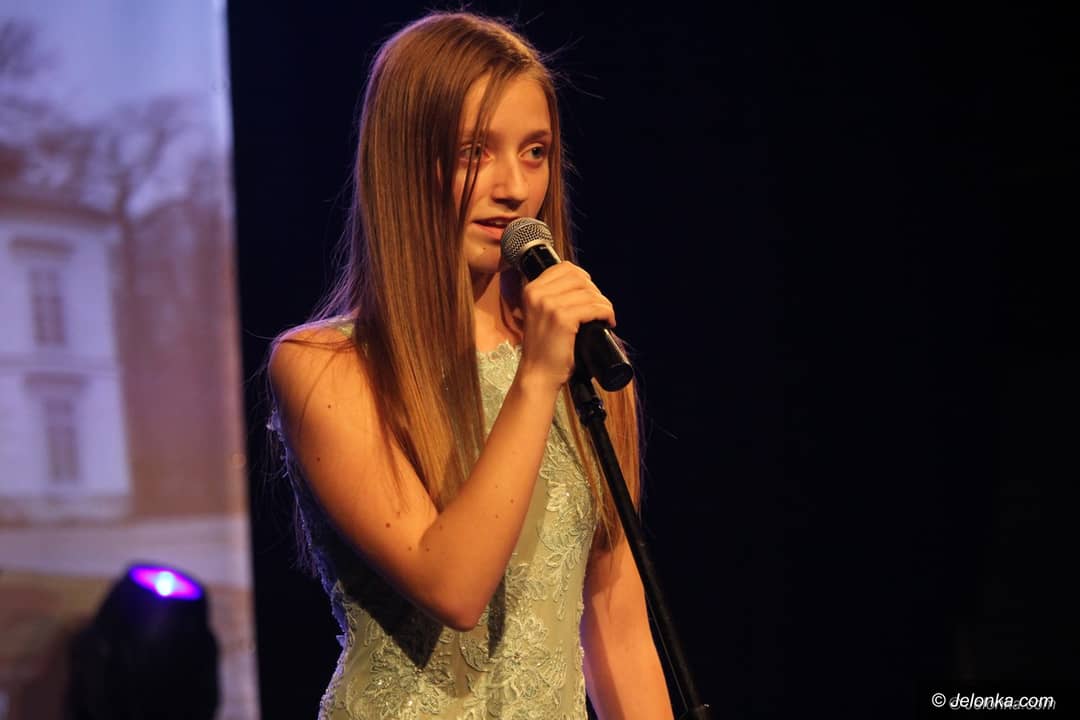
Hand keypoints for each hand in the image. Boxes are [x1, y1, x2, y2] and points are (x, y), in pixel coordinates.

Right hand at [516, 262, 615, 392]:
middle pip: (579, 277)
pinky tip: (608, 322)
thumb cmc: (544, 349)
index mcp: (531, 289)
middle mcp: (537, 293)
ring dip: (604, 304)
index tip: (590, 294)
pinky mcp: (562, 318)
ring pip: (589, 292)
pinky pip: (594, 307)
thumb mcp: (540, 315)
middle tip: (600, 308)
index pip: (565, 268)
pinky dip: (606, 313)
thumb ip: (552, 298)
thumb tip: (584, 286)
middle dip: (595, 291)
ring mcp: (549, 305)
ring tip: (606, 317)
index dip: (584, 279)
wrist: (537, 375)